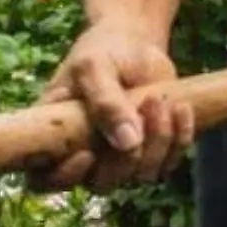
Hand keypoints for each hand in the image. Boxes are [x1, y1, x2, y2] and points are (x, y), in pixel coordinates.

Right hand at [30, 21, 194, 192]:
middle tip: (146, 103)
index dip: (64, 177)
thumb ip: (106, 102)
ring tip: (159, 99)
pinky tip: (180, 108)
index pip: (46, 178)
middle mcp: (84, 154)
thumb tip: (128, 144)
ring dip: (158, 141)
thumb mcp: (96, 66)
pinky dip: (179, 139)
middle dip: (128, 152)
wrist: (135, 44)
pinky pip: (168, 164)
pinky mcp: (150, 153)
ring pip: (139, 176)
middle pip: (102, 182)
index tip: (88, 152)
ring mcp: (118, 158)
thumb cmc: (103, 51)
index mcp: (56, 135)